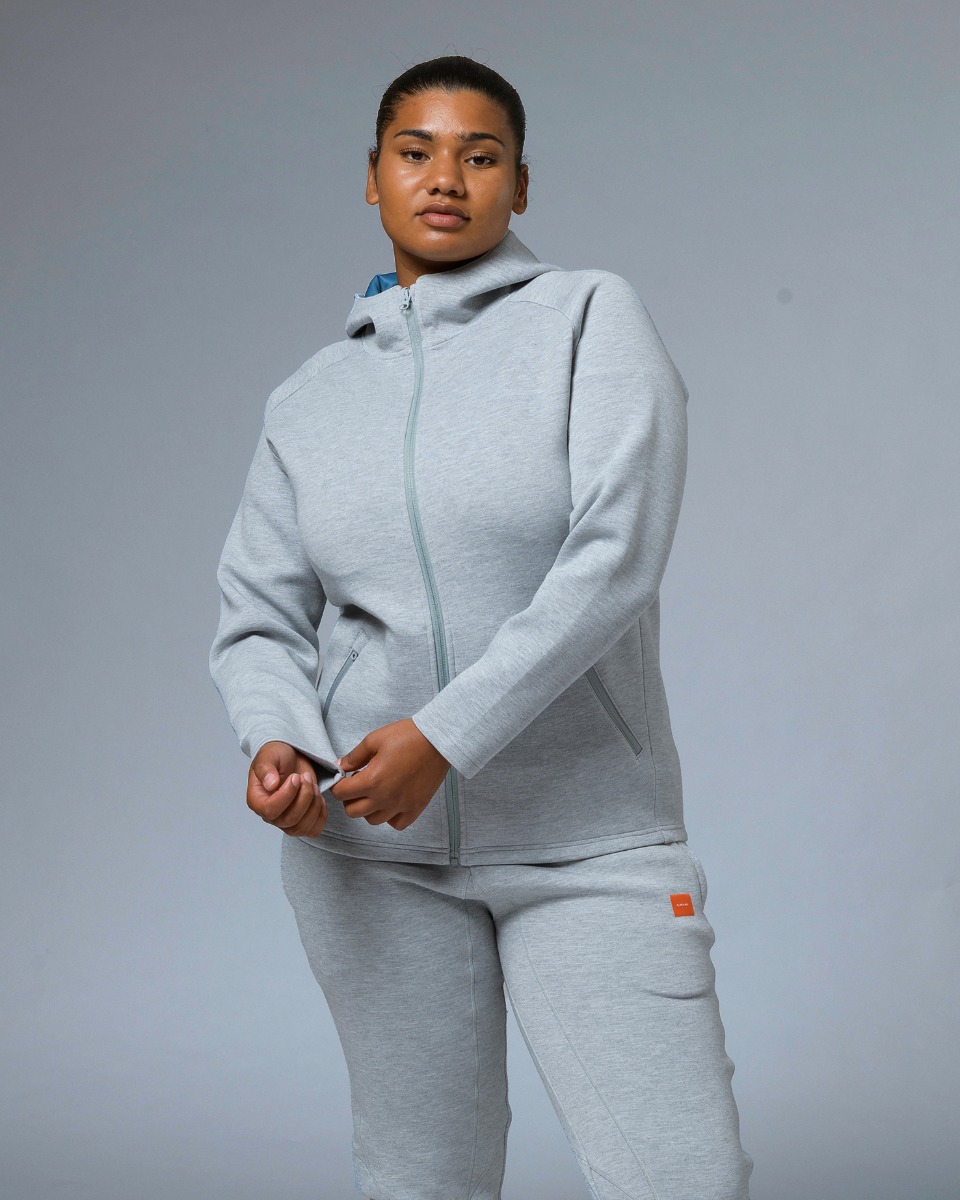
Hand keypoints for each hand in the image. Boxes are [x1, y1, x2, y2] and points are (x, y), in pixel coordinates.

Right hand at [248, 741, 327, 838]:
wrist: (293, 757)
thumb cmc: (278, 756)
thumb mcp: (268, 755)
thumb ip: (266, 768)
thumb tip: (270, 785)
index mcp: (257, 801)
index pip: (270, 810)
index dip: (286, 796)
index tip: (295, 777)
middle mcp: (270, 815)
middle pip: (289, 820)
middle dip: (304, 797)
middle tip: (306, 777)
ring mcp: (286, 821)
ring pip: (302, 828)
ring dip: (313, 806)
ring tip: (314, 786)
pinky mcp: (302, 821)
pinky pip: (313, 830)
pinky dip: (321, 815)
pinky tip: (319, 798)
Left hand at [329, 719, 450, 830]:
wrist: (437, 740)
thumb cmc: (407, 736)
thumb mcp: (374, 740)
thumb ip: (354, 756)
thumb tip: (340, 766)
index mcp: (372, 780)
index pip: (341, 793)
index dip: (339, 784)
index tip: (345, 778)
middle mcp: (384, 798)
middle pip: (353, 811)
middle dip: (349, 798)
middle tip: (358, 784)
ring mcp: (401, 805)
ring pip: (373, 820)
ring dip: (368, 808)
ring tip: (375, 792)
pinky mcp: (416, 808)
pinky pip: (396, 824)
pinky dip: (390, 817)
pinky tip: (391, 802)